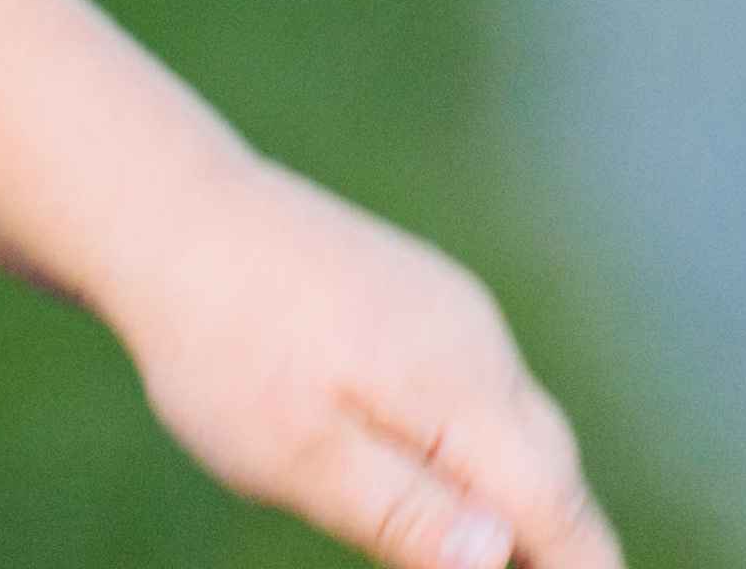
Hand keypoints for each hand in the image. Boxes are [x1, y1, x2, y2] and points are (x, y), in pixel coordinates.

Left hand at [102, 154, 615, 568]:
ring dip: (514, 492)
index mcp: (459, 388)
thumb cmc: (222, 345)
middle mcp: (478, 340)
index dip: (578, 568)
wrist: (167, 212)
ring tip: (484, 546)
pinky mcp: (421, 296)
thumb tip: (500, 557)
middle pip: (549, 469)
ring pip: (517, 425)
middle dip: (554, 540)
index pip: (558, 506)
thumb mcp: (299, 453)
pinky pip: (477, 388)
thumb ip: (405, 511)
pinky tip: (431, 470)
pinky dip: (475, 443)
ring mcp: (452, 310)